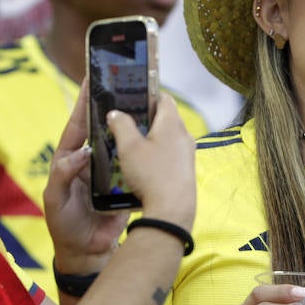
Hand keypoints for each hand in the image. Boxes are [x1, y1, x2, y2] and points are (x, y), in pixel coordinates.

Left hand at [43, 84, 129, 272]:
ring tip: (144, 102)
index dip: (83, 103)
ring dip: (130, 125)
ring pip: (122, 142)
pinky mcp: (127, 183)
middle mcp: (92, 160)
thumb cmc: (64, 224)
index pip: (77, 126)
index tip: (90, 80)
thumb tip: (83, 152)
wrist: (86, 251)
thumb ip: (63, 175)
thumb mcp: (55, 199)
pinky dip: (144, 151)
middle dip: (110, 105)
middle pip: (102, 128)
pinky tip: (155, 136)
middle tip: (123, 82)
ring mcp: (111, 170)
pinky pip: (136, 164)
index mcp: (71, 158)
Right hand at [104, 90, 195, 225]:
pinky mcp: (186, 170)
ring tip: (131, 145)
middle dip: (146, 118)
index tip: (132, 98)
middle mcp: (184, 135)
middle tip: (126, 123)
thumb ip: (121, 125)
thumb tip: (116, 113)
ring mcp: (188, 153)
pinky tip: (143, 165)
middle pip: (165, 117)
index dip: (148, 95)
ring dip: (151, 138)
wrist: (172, 210)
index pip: (164, 97)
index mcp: (172, 122)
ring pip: (168, 137)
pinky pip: (171, 154)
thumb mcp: (128, 147)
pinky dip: (158, 153)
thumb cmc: (151, 174)